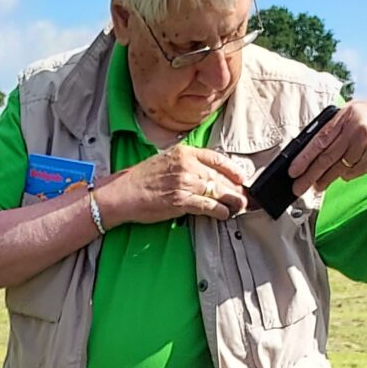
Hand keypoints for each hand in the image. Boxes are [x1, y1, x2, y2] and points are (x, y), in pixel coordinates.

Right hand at [96, 144, 249, 226]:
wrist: (122, 193)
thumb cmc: (140, 180)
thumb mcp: (165, 161)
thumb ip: (185, 164)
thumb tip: (205, 176)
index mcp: (183, 153)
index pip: (216, 158)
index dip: (232, 169)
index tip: (241, 177)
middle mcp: (186, 165)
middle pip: (219, 177)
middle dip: (235, 189)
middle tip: (244, 197)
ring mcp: (184, 183)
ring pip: (217, 191)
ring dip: (231, 202)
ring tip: (238, 207)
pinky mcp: (181, 201)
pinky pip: (208, 206)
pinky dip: (219, 211)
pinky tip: (224, 214)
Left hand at [290, 101, 366, 194]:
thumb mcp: (356, 115)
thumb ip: (335, 128)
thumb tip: (307, 152)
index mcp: (347, 114)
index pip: (320, 139)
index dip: (304, 157)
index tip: (293, 171)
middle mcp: (356, 127)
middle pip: (327, 157)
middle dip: (309, 175)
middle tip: (297, 188)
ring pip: (339, 168)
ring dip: (326, 179)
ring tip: (317, 186)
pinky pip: (353, 172)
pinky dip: (348, 174)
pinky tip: (349, 170)